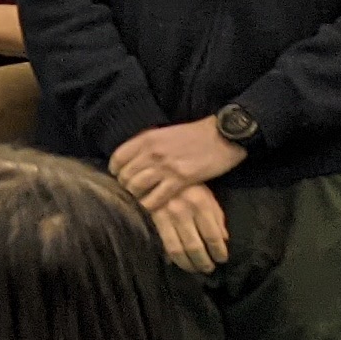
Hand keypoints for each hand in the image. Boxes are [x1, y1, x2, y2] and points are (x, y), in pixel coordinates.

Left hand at [110, 118, 245, 207]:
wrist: (223, 135)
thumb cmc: (195, 134)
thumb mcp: (165, 133)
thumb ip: (147, 145)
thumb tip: (131, 159)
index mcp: (147, 139)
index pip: (117, 158)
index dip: (116, 170)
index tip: (121, 176)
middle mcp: (152, 153)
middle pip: (125, 176)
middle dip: (126, 186)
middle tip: (133, 191)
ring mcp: (165, 167)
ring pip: (136, 188)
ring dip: (136, 196)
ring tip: (141, 199)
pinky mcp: (180, 180)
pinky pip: (155, 198)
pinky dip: (150, 205)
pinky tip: (152, 206)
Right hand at [147, 183, 230, 272]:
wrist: (155, 173)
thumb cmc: (186, 186)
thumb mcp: (206, 195)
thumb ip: (216, 216)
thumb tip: (223, 239)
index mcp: (200, 204)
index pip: (212, 236)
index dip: (218, 251)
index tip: (222, 259)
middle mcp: (182, 212)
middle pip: (195, 246)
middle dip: (204, 262)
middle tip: (209, 269)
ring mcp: (164, 217)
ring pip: (177, 249)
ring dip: (188, 264)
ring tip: (195, 269)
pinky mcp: (150, 221)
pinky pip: (162, 244)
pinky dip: (170, 258)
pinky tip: (177, 262)